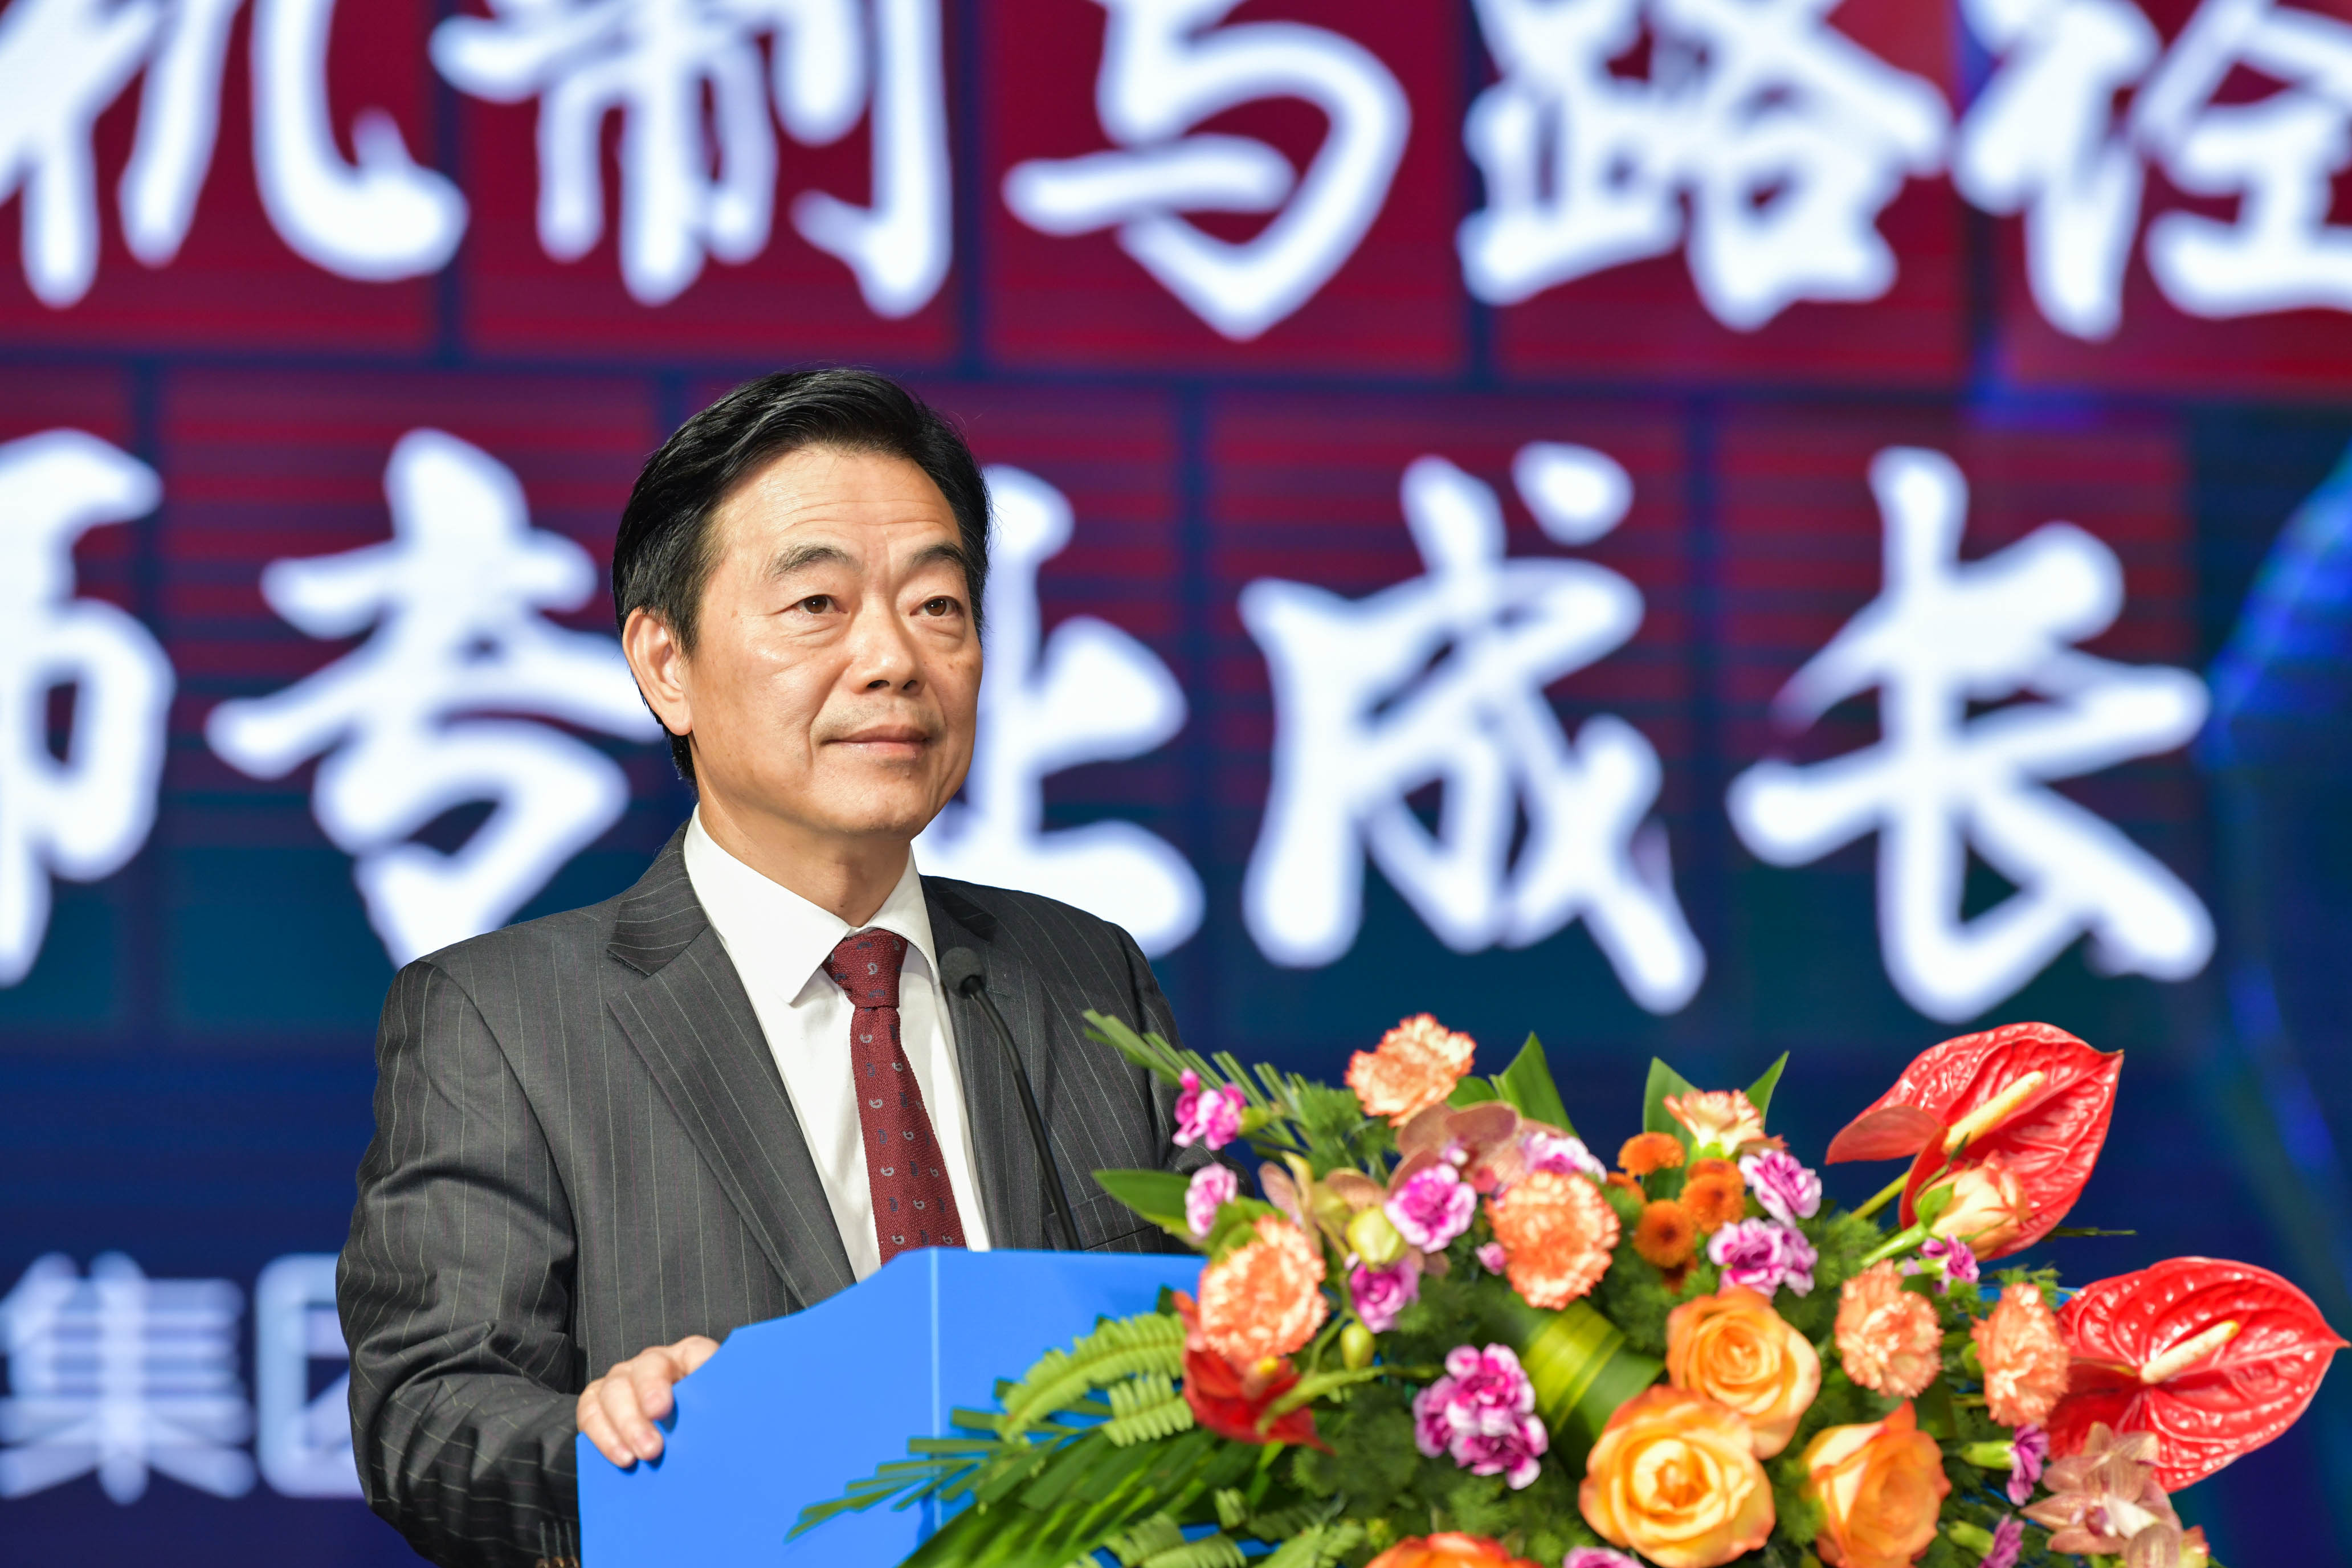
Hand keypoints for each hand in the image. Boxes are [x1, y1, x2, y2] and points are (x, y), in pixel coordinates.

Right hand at [576, 1335, 718, 1466]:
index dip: (699, 1366)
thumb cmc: (696, 1428)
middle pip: (649, 1367)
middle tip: (658, 1438)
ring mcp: (624, 1379)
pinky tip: (621, 1457)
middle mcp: (655, 1363)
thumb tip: (736, 1430)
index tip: (700, 1394)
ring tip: (639, 1456)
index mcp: (690, 1359)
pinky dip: (604, 1436)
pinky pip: (591, 1411)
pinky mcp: (598, 1401)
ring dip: (627, 1424)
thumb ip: (722, 1415)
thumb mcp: (713, 1418)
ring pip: (616, 1388)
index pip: (696, 1352)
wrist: (662, 1447)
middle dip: (650, 1399)